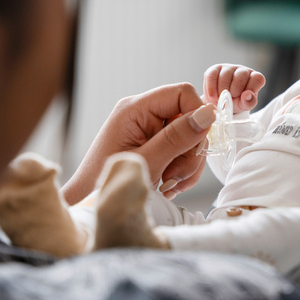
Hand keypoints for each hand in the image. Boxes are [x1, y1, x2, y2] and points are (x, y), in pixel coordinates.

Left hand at [61, 83, 215, 204]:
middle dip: (190, 150)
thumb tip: (208, 114)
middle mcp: (144, 113)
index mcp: (135, 109)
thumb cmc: (108, 184)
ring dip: (187, 164)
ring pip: (191, 137)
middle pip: (190, 118)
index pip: (182, 93)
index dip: (198, 115)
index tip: (197, 146)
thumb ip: (177, 137)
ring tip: (168, 183)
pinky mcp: (156, 143)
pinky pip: (184, 150)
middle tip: (174, 176)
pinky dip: (183, 169)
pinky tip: (168, 184)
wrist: (91, 206)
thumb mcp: (147, 162)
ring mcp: (150, 129)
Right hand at [203, 64, 265, 113]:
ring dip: (222, 91)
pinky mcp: (215, 69)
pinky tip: (212, 97)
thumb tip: (247, 95)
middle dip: (235, 91)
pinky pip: (212, 75)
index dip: (251, 89)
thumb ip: (249, 102)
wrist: (221, 103)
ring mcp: (229, 67)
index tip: (243, 98)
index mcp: (254, 78)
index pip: (258, 78)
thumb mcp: (244, 105)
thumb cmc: (236, 102)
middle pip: (240, 76)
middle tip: (231, 99)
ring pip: (225, 75)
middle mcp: (242, 70)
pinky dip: (211, 88)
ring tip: (221, 99)